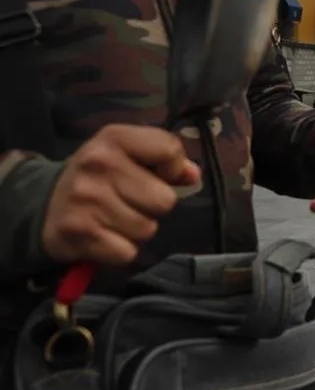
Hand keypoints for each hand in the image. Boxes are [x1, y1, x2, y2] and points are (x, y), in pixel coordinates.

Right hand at [41, 125, 200, 266]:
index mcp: (115, 138)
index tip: (158, 174)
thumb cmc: (100, 176)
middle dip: (154, 205)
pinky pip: (128, 251)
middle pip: (165, 199)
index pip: (170, 150)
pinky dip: (121, 250)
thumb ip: (166, 159)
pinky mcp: (81, 232)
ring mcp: (87, 199)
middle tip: (131, 200)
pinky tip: (105, 235)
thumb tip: (193, 175)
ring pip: (148, 228)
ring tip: (116, 217)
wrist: (45, 203)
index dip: (173, 168)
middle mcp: (99, 164)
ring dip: (137, 228)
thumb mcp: (128, 154)